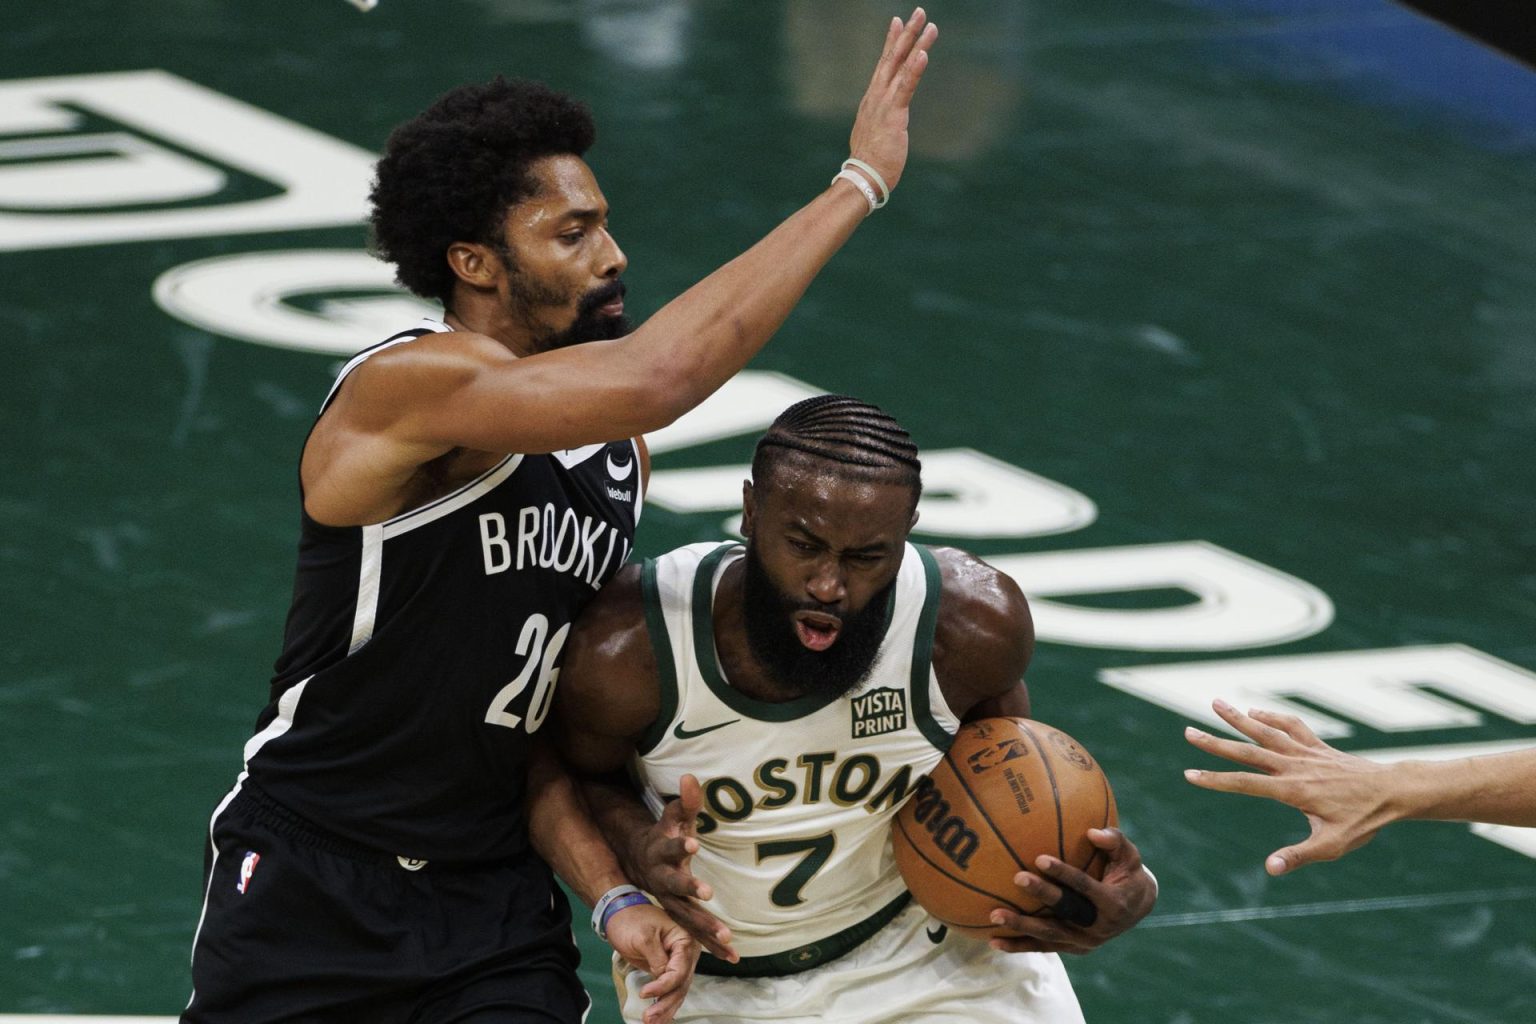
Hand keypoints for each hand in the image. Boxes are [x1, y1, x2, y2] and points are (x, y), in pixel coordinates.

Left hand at [604, 904, 699, 1023]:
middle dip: (665, 1003)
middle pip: (680, 985)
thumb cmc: (632, 920)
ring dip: (665, 1009)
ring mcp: (679, 963)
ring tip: (650, 1023)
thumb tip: (663, 980)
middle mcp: (687, 953)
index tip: (644, 993)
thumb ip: (657, 959)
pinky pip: (670, 991)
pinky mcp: (668, 971)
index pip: (679, 970)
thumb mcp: (644, 937)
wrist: (621, 913)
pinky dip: (664, 1005)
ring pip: (676, 992)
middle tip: (648, 1018)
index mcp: (685, 939)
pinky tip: (658, 1020)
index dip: (663, 985)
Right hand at [631, 774, 737, 961]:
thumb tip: (691, 776)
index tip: (693, 844)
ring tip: (726, 938)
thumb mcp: (672, 816)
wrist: (641, 861)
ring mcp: (669, 901)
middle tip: (707, 893)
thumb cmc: (664, 835)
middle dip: (690, 889)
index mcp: (662, 853)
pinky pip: (694, 933)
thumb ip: (684, 800)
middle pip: (675, 886)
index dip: (680, 845)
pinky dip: (711, 946)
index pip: (672, 847)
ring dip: (704, 927)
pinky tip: (731, 957)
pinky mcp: (679, 917)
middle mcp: (663, 880)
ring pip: (685, 917)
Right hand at [846, 8, 938, 194]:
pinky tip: (923, 54)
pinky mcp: (893, 115)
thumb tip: (885, 124)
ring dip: (916, 44)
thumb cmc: (871, 161)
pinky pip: (905, 88)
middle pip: (893, 58)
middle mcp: (876, 96)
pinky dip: (914, 70)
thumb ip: (882, 122)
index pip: (884, 65)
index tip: (897, 22)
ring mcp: (883, 103)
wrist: (864, 177)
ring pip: (901, 67)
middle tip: (918, 11)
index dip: (891, 42)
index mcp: (873, 100)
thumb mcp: (876, 134)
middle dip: (906, 33)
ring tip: (929, 25)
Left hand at [988, 828, 1156, 954]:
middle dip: (1042, 895)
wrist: (1136, 908)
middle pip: (1065, 911)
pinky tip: (993, 940)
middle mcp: (1099, 926)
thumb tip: (1092, 832)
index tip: (1040, 858)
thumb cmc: (1127, 871)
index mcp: (1113, 902)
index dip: (1064, 874)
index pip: (1085, 887)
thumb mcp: (1129, 854)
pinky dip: (1019, 945)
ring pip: (1049, 935)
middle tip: (1017, 878)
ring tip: (994, 916)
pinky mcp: (1073, 948)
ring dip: (1021, 926)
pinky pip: (1043, 947)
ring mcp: (1084, 941)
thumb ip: (1114, 840)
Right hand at [1185, 699, 1394, 874]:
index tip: (1190, 774)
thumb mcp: (1332, 845)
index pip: (1245, 783)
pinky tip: (1256, 712)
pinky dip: (1272, 717)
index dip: (1215, 780)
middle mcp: (1295, 766)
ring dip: (1238, 717)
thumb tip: (1269, 868)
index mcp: (1292, 790)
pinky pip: (1291, 726)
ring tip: (1215, 703)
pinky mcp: (1317, 746)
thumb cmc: (1363, 821)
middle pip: (1247, 751)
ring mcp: (1306, 753)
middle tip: (1188, 732)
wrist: (1393, 792)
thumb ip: (1298, 856)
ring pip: (1266, 731)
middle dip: (1215, 742)